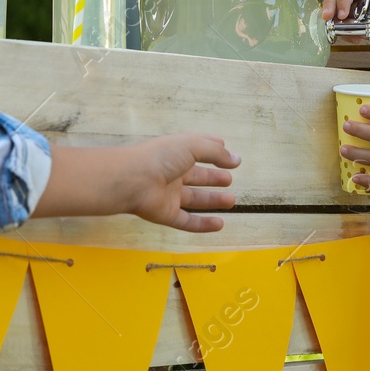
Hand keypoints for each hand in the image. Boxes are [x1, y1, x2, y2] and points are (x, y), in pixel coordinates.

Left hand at [124, 134, 238, 232]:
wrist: (132, 180)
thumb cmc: (160, 157)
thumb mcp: (192, 146)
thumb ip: (215, 151)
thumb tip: (236, 158)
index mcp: (175, 153)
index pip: (195, 150)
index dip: (211, 151)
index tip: (227, 155)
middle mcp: (172, 173)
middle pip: (196, 176)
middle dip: (213, 178)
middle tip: (229, 179)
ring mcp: (168, 195)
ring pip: (194, 199)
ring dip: (213, 200)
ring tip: (231, 200)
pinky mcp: (166, 214)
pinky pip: (187, 221)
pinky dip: (203, 224)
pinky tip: (219, 225)